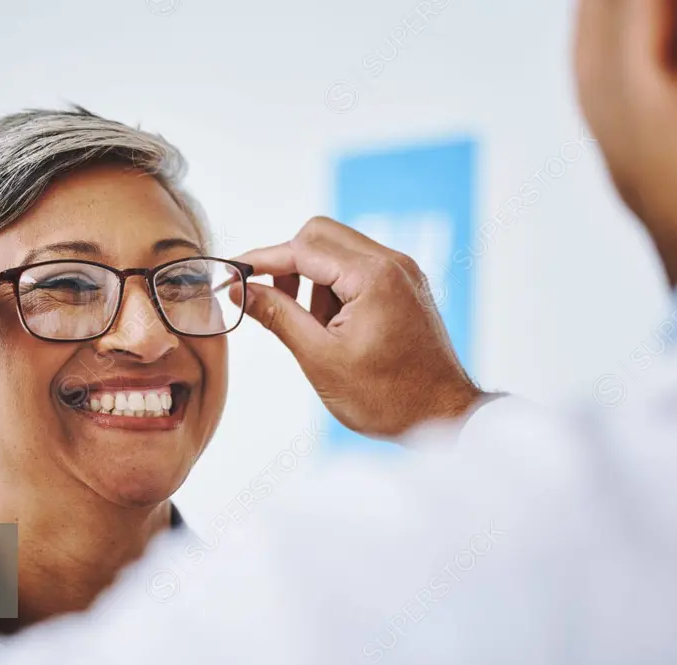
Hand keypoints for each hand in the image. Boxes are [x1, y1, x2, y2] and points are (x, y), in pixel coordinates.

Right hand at [237, 217, 484, 439]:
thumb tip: (240, 290)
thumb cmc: (386, 398)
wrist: (443, 418)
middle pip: (320, 235)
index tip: (233, 275)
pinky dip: (334, 288)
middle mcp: (392, 262)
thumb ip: (277, 315)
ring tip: (314, 329)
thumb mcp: (320, 358)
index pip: (303, 248)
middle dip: (288, 264)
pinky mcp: (405, 285)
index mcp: (373, 276)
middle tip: (271, 303)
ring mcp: (402, 272)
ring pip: (337, 250)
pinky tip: (332, 327)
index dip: (261, 260)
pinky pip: (357, 268)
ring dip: (312, 279)